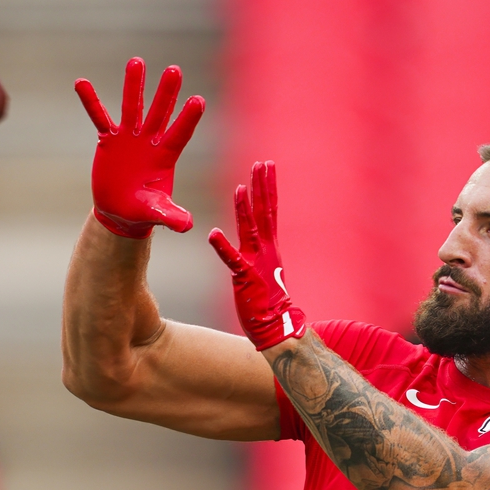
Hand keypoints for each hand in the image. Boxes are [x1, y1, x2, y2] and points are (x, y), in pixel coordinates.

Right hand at [75, 57, 204, 237]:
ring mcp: (130, 138)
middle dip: (166, 93)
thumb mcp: (157, 214)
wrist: (121, 211)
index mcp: (166, 157)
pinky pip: (98, 117)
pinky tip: (80, 82)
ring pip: (132, 106)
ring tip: (137, 61)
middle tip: (175, 70)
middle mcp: (150, 142)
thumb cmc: (143, 211)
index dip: (188, 119)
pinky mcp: (109, 140)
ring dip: (134, 85)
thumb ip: (172, 217)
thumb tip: (188, 225)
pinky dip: (90, 101)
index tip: (198, 100)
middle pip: (160, 113)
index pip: (180, 134)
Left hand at [209, 161, 306, 350]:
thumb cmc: (267, 301)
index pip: (269, 210)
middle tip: (262, 163)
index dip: (267, 187)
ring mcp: (257, 262)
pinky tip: (213, 234)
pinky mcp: (246, 278)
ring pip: (251, 229)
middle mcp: (266, 249)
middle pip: (265, 212)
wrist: (276, 326)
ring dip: (245, 209)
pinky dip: (223, 247)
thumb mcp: (262, 269)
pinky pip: (233, 260)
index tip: (266, 166)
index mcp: (269, 246)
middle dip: (263, 186)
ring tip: (240, 187)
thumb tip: (253, 239)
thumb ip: (257, 252)